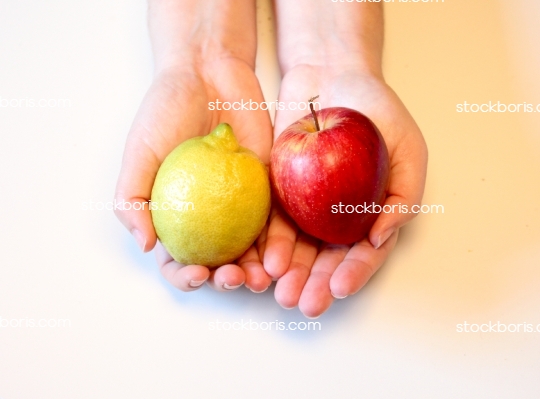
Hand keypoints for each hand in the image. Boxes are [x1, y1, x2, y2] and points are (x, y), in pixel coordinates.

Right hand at [115, 60, 272, 292]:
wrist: (208, 74)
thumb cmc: (166, 112)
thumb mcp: (138, 154)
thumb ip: (132, 200)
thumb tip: (146, 246)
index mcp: (174, 215)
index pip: (177, 258)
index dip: (184, 276)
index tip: (197, 274)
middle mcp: (207, 215)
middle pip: (217, 261)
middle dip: (224, 281)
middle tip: (234, 278)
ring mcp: (239, 204)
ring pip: (248, 249)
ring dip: (255, 271)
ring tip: (260, 280)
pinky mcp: (266, 188)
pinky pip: (273, 220)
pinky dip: (277, 241)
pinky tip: (281, 255)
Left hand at [262, 66, 427, 316]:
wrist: (332, 75)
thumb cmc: (378, 113)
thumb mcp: (408, 150)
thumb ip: (403, 196)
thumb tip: (382, 238)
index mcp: (369, 214)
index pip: (363, 253)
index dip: (354, 273)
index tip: (339, 288)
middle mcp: (335, 218)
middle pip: (326, 260)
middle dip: (316, 285)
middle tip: (305, 304)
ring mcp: (305, 206)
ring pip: (297, 249)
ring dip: (290, 274)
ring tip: (281, 293)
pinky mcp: (278, 191)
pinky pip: (272, 221)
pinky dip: (269, 243)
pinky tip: (265, 260)